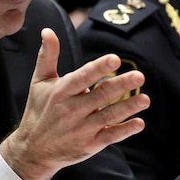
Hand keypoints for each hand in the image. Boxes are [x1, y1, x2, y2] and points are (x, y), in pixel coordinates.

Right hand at [0, 28, 148, 179]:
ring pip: (108, 116)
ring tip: (145, 99)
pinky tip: (139, 123)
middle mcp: (72, 110)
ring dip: (128, 107)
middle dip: (121, 85)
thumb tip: (47, 30)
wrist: (33, 150)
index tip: (115, 59)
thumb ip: (47, 55)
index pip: (83, 78)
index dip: (98, 68)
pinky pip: (109, 137)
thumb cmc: (39, 110)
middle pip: (101, 95)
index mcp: (61, 92)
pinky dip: (124, 131)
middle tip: (139, 76)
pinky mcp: (89, 145)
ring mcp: (82, 129)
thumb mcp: (39, 82)